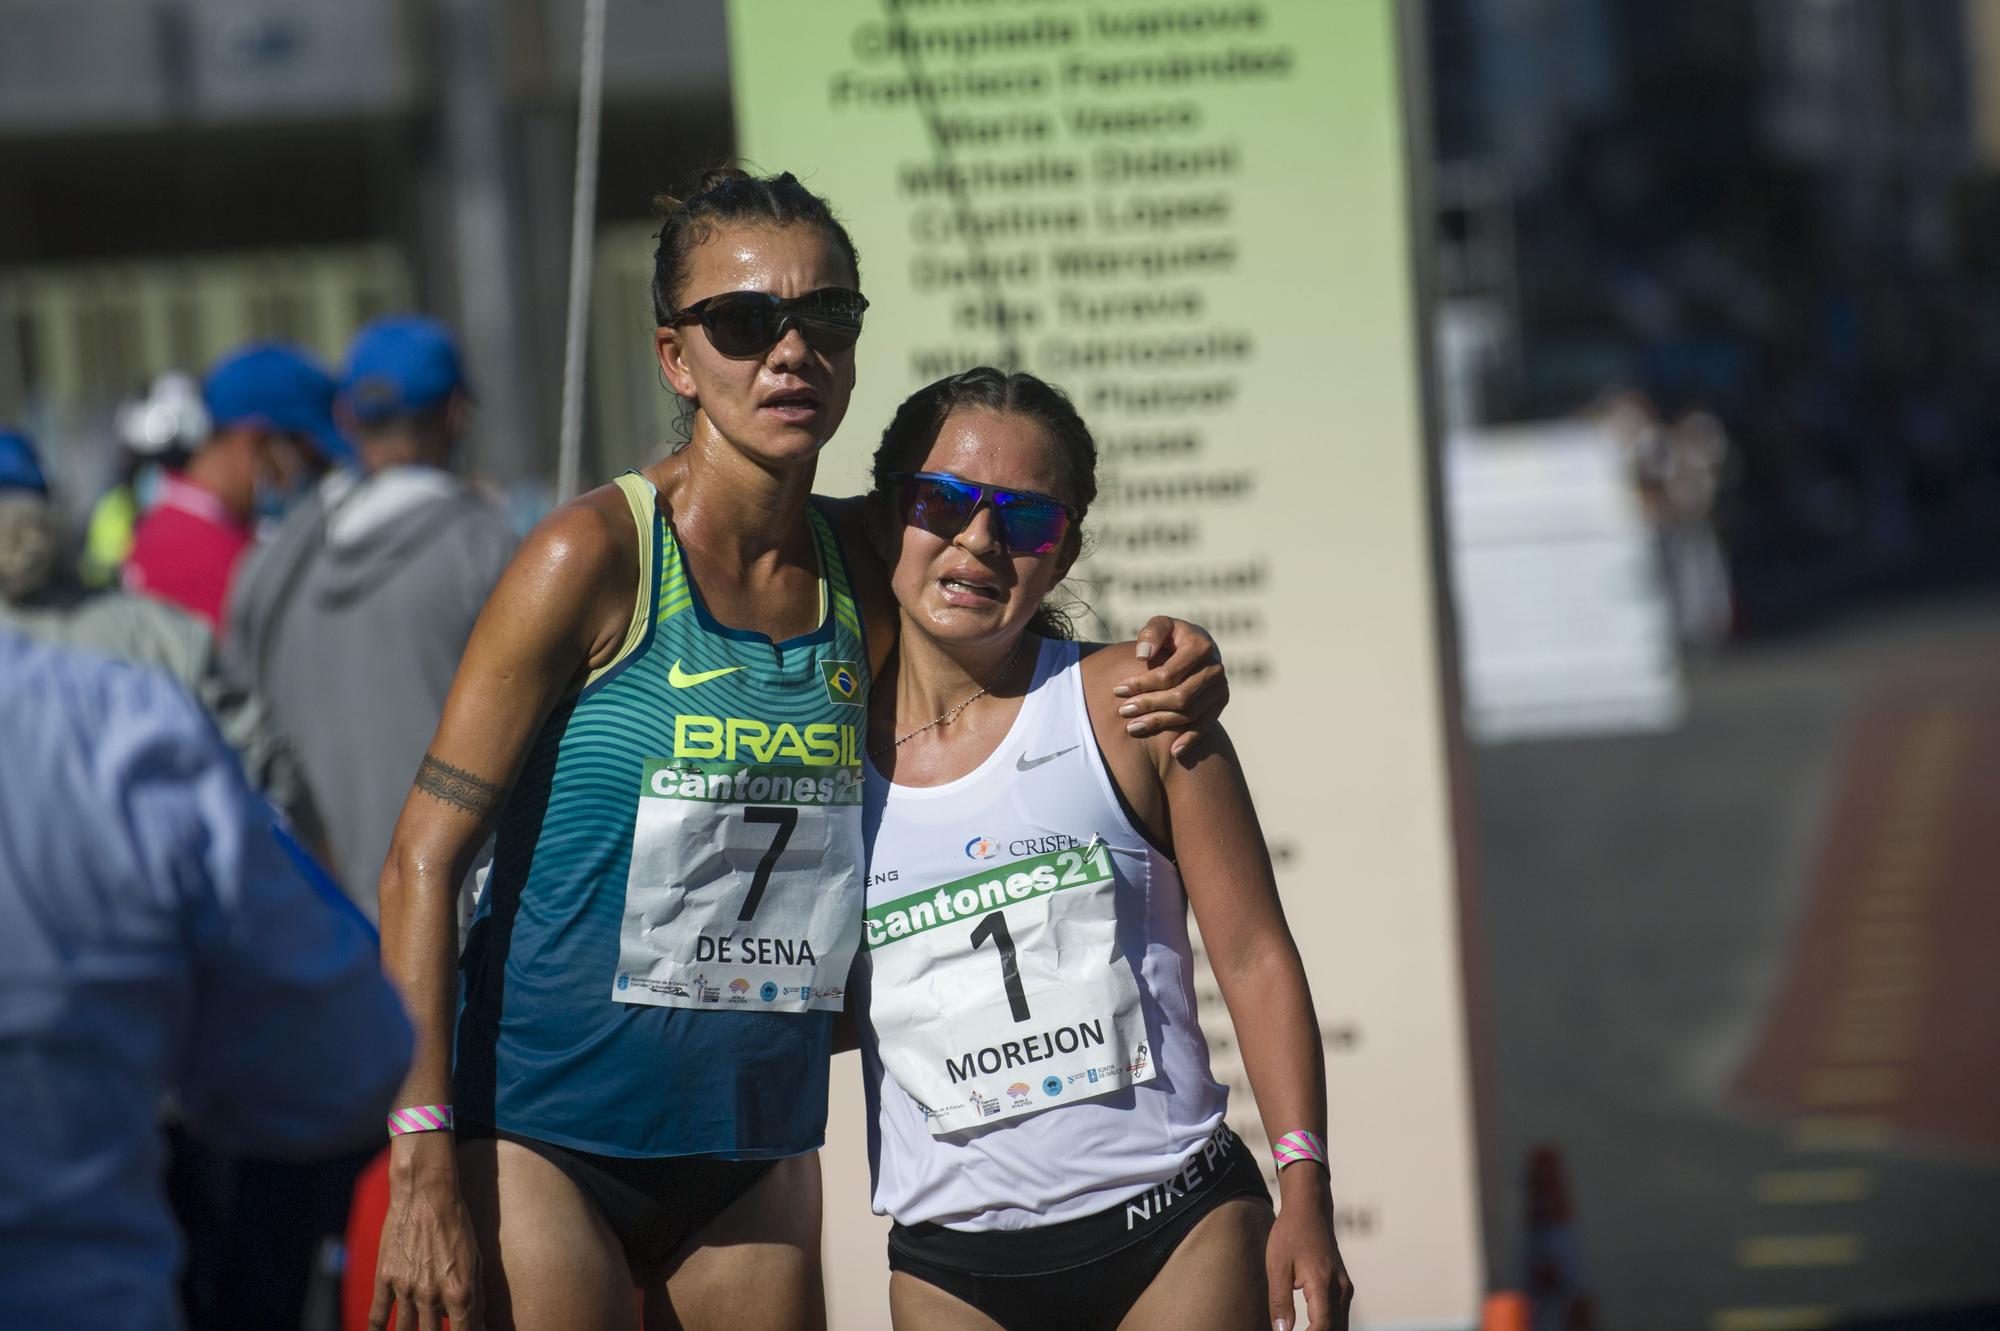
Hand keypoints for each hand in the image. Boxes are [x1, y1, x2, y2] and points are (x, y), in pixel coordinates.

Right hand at [370, 1136, 482, 1330]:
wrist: (427, 1193)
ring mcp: (405, 1288)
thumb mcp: (476, 1259)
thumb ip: (476, 1294)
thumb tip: (478, 1323)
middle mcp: (431, 1294)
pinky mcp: (385, 1278)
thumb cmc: (457, 1224)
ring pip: (404, 1330)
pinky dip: (377, 1330)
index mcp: (460, 1290)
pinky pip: (378, 1314)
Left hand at [1115, 616, 1227, 757]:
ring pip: (1189, 713)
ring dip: (1161, 723)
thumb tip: (1143, 656)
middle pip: (1179, 697)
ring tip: (1134, 728)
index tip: (1117, 690)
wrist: (1197, 646)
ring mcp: (1220, 687)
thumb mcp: (1161, 625)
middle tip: (1123, 712)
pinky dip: (1191, 739)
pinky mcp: (1221, 702)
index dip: (1141, 684)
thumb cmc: (1172, 636)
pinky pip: (1206, 725)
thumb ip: (1151, 634)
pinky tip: (1173, 752)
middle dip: (1148, 706)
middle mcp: (1215, 668)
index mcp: (1201, 646)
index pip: (1168, 674)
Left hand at [1266, 1172, 1351, 1330]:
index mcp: (1322, 1283)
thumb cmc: (1290, 1234)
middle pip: (1335, 1330)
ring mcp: (1345, 1288)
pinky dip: (1330, 1328)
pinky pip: (1341, 1316)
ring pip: (1341, 1326)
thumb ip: (1280, 1301)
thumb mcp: (1277, 1266)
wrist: (1310, 1210)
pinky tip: (1313, 1330)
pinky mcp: (1344, 1287)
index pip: (1322, 1327)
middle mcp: (1340, 1289)